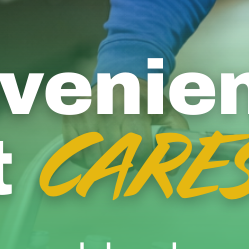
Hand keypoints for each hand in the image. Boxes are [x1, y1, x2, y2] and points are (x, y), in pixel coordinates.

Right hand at [62, 79, 188, 165]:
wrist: (121, 77)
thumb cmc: (145, 100)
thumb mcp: (167, 113)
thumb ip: (177, 139)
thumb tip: (171, 170)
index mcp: (133, 104)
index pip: (138, 149)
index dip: (144, 160)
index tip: (144, 158)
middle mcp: (107, 107)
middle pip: (115, 158)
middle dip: (126, 163)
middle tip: (130, 155)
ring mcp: (86, 112)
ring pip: (94, 160)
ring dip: (106, 163)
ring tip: (115, 150)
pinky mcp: (70, 117)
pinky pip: (76, 154)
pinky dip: (87, 158)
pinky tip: (98, 147)